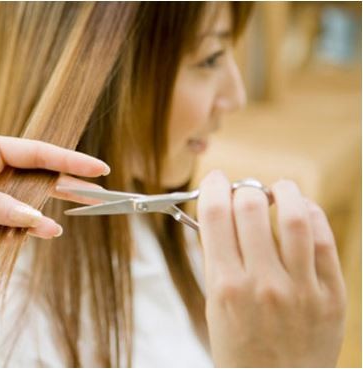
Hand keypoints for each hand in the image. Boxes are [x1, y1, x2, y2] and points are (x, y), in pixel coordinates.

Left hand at [0, 134, 108, 242]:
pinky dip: (19, 234)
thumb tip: (36, 220)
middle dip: (66, 187)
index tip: (99, 168)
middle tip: (97, 195)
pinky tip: (37, 237)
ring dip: (42, 214)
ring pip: (22, 206)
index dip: (70, 161)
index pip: (38, 154)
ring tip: (68, 222)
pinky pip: (4, 228)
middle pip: (36, 179)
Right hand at [197, 170, 345, 366]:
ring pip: (295, 216)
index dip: (214, 187)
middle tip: (244, 192)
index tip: (215, 181)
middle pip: (252, 207)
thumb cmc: (240, 351)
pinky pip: (324, 241)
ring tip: (278, 191)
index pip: (216, 214)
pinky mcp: (332, 295)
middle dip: (244, 189)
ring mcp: (301, 289)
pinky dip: (311, 215)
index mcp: (226, 286)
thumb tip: (219, 216)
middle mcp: (263, 283)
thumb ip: (217, 261)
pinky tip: (301, 211)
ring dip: (283, 192)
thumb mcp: (214, 308)